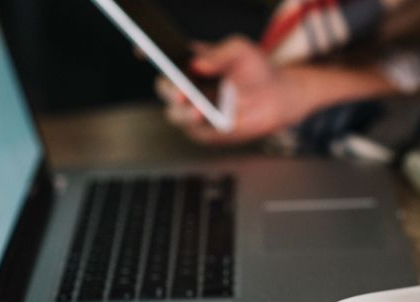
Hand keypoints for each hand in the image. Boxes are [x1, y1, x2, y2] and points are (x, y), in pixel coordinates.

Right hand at [155, 36, 309, 143]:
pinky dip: (202, 129)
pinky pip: (196, 133)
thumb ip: (219, 53)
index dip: (147, 53)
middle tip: (183, 92)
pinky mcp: (205, 133)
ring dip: (184, 113)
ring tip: (199, 109)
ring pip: (175, 114)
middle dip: (171, 91)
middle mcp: (184, 88)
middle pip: (164, 89)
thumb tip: (198, 64)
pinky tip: (211, 123)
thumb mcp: (239, 51)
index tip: (144, 51)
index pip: (159, 58)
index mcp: (187, 64)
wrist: (275, 97)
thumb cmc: (255, 70)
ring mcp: (192, 111)